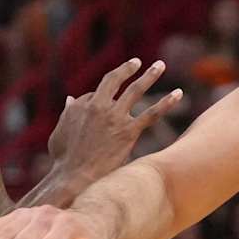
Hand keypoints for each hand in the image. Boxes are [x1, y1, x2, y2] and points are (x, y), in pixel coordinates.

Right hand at [46, 57, 180, 186]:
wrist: (75, 176)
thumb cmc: (64, 159)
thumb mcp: (59, 132)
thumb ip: (68, 113)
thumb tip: (71, 98)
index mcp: (81, 106)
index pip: (96, 92)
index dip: (100, 97)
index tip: (105, 104)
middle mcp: (99, 106)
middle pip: (114, 80)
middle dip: (127, 69)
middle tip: (136, 62)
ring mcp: (115, 118)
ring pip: (135, 90)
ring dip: (149, 76)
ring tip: (160, 65)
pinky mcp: (129, 132)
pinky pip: (152, 114)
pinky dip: (166, 103)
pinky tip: (178, 93)